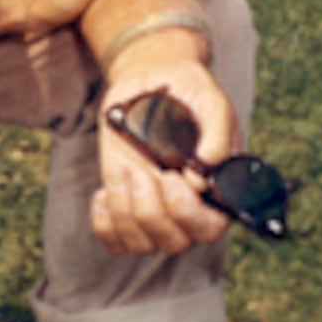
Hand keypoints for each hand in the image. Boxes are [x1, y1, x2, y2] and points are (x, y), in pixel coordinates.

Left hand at [94, 59, 238, 257]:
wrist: (153, 78)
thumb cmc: (188, 92)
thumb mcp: (210, 101)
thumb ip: (217, 133)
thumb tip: (207, 168)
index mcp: (215, 188)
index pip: (210, 228)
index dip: (188, 213)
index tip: (172, 177)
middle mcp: (186, 207)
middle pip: (175, 242)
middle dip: (154, 212)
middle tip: (145, 172)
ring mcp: (154, 208)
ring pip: (141, 244)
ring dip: (126, 211)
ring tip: (126, 171)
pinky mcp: (124, 204)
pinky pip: (114, 240)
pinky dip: (105, 221)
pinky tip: (106, 191)